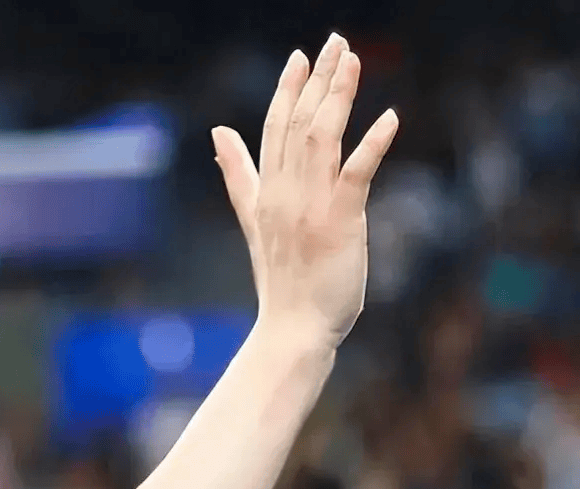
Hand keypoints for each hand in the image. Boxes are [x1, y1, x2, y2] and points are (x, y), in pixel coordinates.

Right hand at [212, 33, 398, 349]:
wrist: (292, 327)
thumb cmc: (282, 280)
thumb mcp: (254, 221)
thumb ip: (238, 174)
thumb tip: (219, 133)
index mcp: (264, 192)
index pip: (272, 129)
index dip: (286, 90)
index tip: (300, 56)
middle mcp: (283, 193)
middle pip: (297, 124)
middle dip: (316, 80)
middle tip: (335, 42)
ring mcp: (309, 207)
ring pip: (322, 138)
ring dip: (339, 96)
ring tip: (352, 62)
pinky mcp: (339, 222)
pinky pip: (355, 174)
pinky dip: (372, 144)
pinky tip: (389, 117)